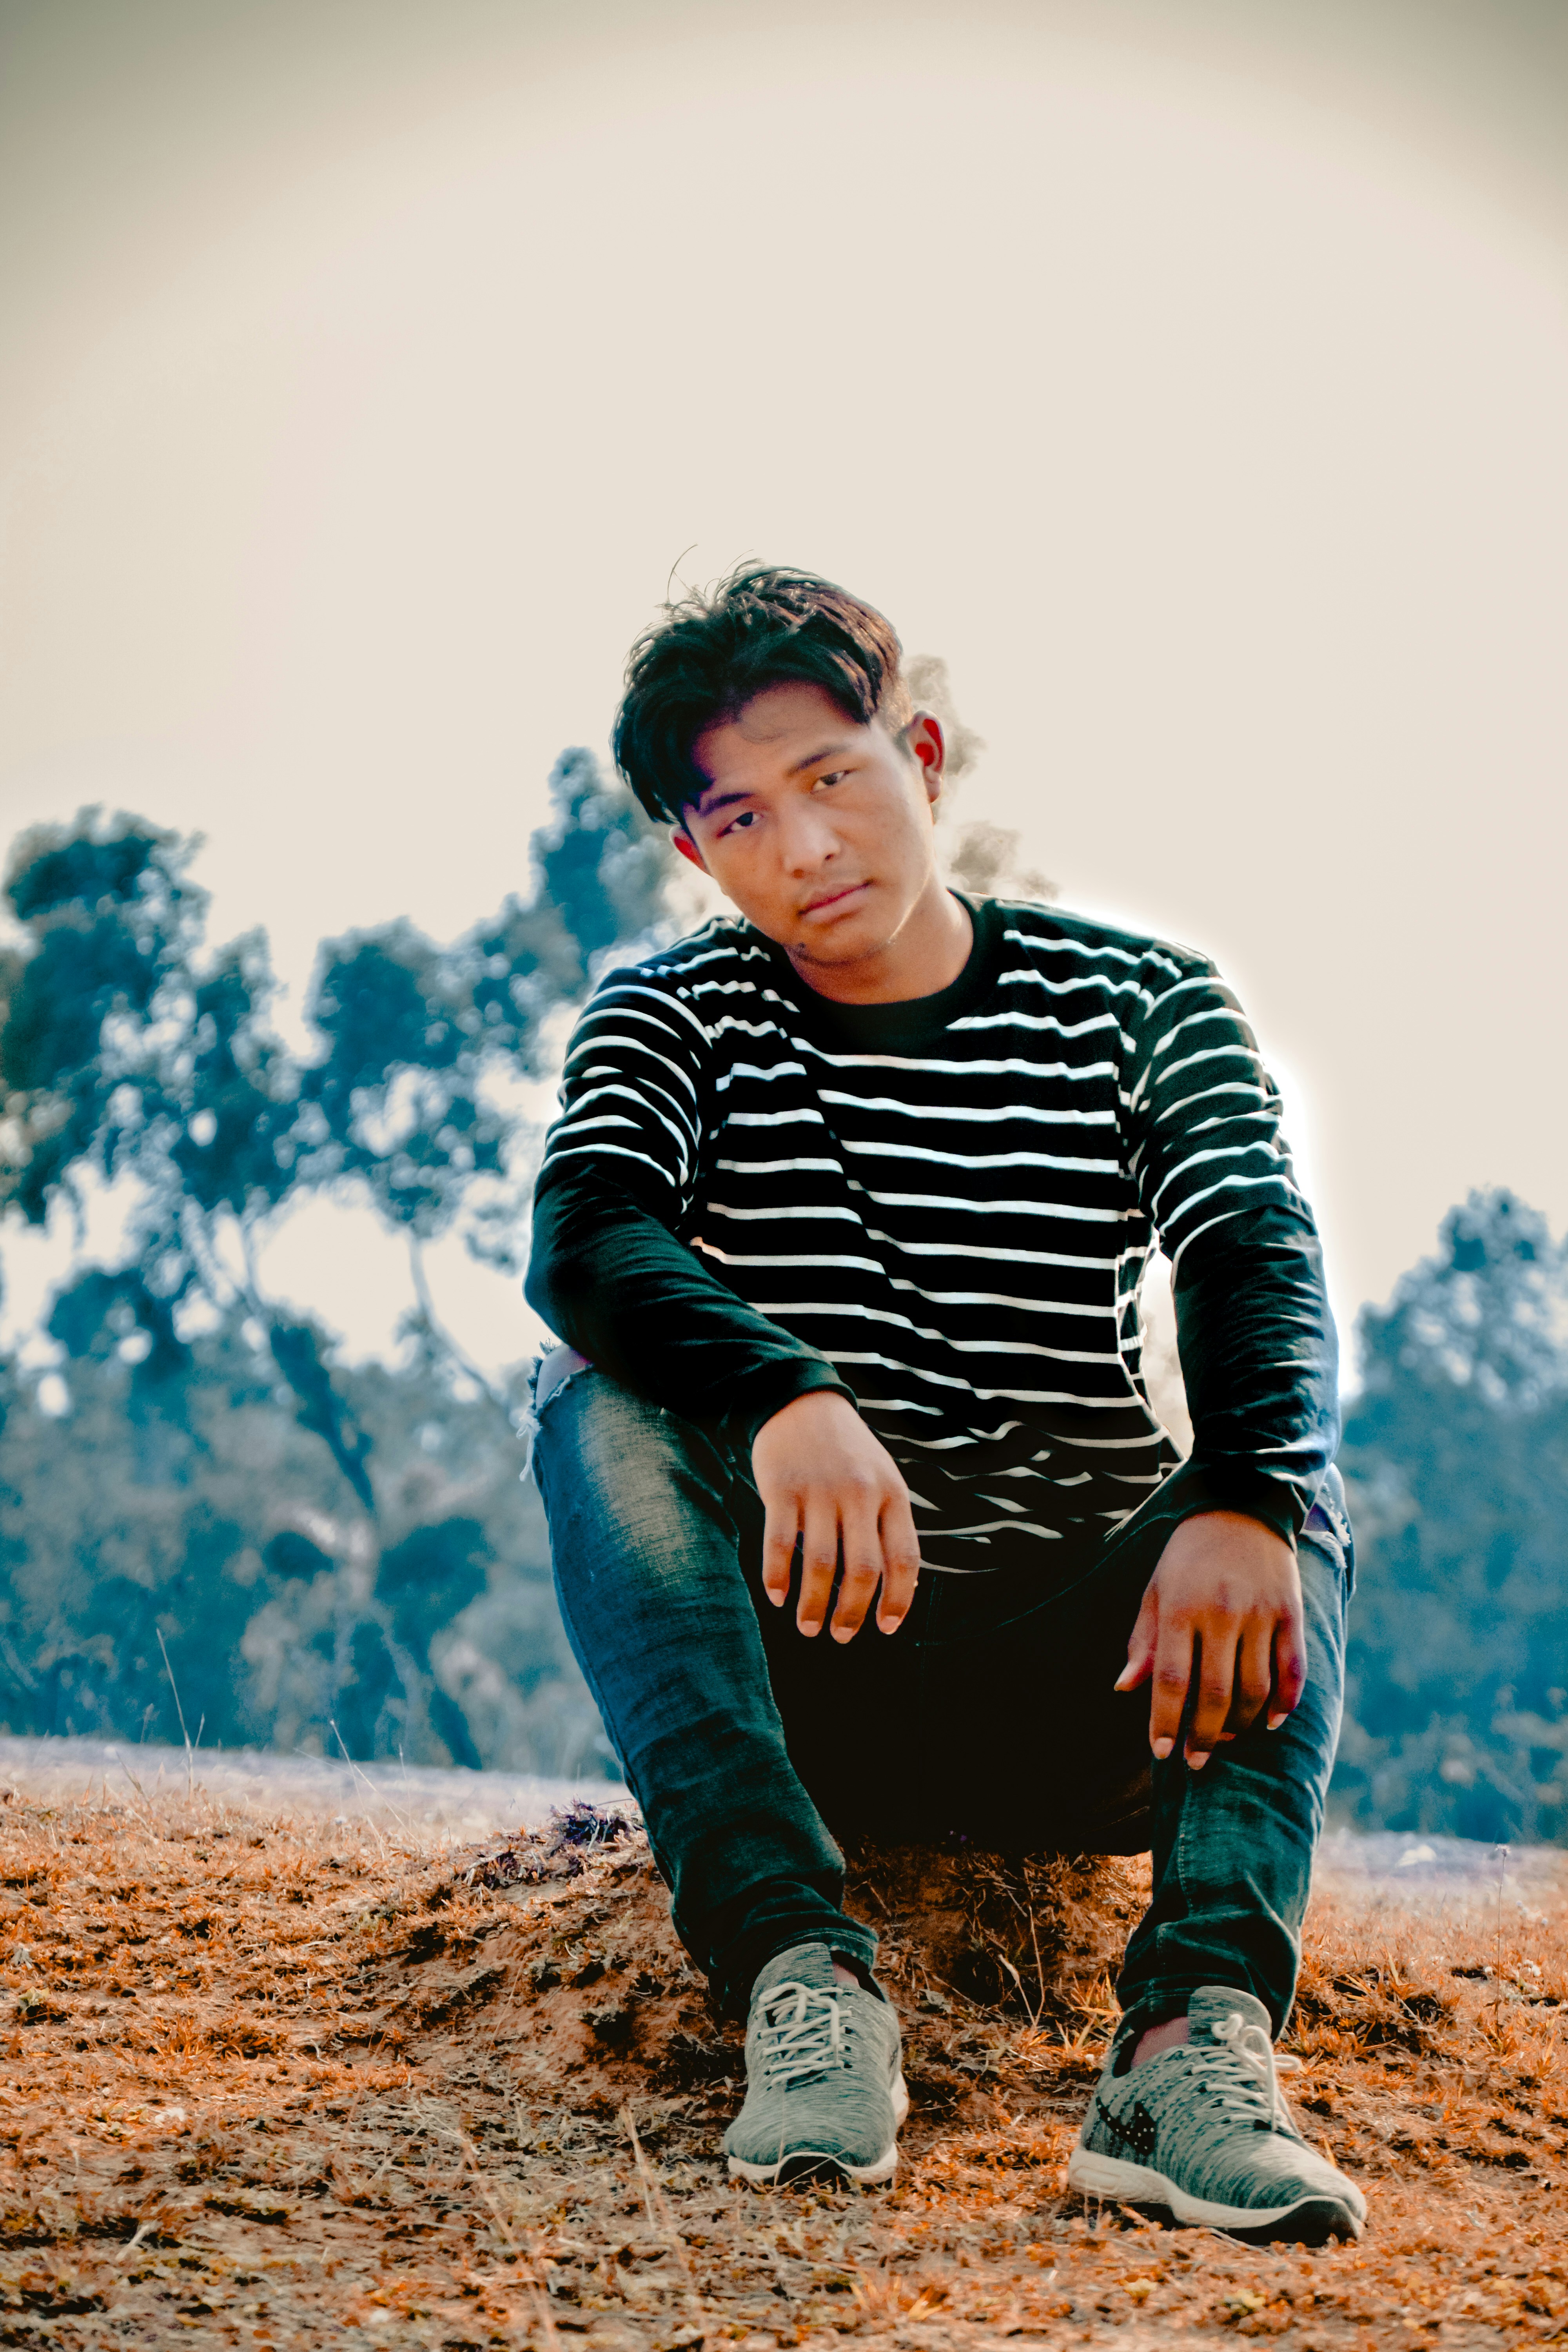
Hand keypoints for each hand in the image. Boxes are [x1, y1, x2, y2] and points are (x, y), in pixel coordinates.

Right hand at [751, 1391, 920, 1640]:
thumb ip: (888, 1526)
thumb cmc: (847, 1453)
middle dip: (851, 1612)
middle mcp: (859, 1493)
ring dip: (813, 1605)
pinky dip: (777, 1577)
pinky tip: (777, 1597)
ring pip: (820, 1564)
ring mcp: (820, 1490)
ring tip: (808, 1627)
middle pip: (862, 1569)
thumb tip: (898, 1590)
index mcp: (892, 1494)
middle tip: (841, 1637)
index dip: (899, 1599)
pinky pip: (780, 1543)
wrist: (802, 1402)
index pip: (904, 1558)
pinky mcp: (782, 1488)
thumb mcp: (882, 1479)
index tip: (887, 1628)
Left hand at [1115, 1510, 1305, 1767]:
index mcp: (1181, 1608)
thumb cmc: (1187, 1556)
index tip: (1162, 1753)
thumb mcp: (1155, 1591)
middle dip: (1204, 1737)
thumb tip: (1125, 1690)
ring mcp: (1261, 1613)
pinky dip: (1284, 1703)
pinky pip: (1293, 1669)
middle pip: (1217, 1693)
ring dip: (1241, 1727)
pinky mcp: (1290, 1613)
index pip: (1172, 1680)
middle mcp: (1222, 1613)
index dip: (1166, 1722)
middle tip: (1196, 1761)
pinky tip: (1270, 1724)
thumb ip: (1143, 1642)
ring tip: (1226, 1742)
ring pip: (1256, 1689)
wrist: (1240, 1507)